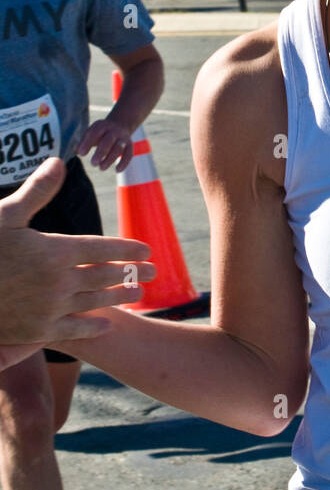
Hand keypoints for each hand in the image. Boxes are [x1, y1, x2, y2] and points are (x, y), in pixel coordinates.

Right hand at [0, 157, 155, 368]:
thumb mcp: (5, 214)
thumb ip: (37, 191)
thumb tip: (58, 160)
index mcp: (55, 250)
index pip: (103, 248)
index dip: (127, 248)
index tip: (146, 249)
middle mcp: (59, 281)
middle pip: (106, 276)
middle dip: (133, 272)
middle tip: (155, 271)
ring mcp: (49, 308)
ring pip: (95, 302)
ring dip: (120, 297)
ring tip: (138, 293)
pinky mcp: (37, 330)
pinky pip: (74, 329)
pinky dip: (94, 325)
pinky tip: (107, 323)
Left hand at [77, 118, 134, 171]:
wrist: (120, 125)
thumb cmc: (100, 134)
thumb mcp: (91, 133)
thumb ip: (83, 142)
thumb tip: (76, 151)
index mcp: (102, 126)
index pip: (94, 133)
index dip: (87, 143)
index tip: (81, 154)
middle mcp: (113, 131)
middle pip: (108, 141)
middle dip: (100, 153)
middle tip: (93, 163)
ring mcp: (123, 138)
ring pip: (118, 148)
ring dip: (110, 159)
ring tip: (101, 168)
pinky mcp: (130, 145)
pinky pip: (129, 154)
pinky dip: (124, 163)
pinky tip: (117, 170)